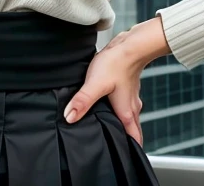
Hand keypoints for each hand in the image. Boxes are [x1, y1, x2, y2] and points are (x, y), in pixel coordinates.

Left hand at [63, 16, 171, 145]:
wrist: (130, 45)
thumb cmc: (116, 63)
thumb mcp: (95, 84)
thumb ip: (82, 101)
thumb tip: (70, 118)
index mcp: (126, 112)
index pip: (133, 139)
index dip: (129, 149)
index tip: (121, 157)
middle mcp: (132, 107)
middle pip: (132, 129)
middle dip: (125, 139)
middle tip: (114, 145)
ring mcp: (131, 96)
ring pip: (129, 116)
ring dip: (123, 124)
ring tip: (109, 127)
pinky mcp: (128, 85)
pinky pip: (126, 104)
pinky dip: (120, 109)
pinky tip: (109, 103)